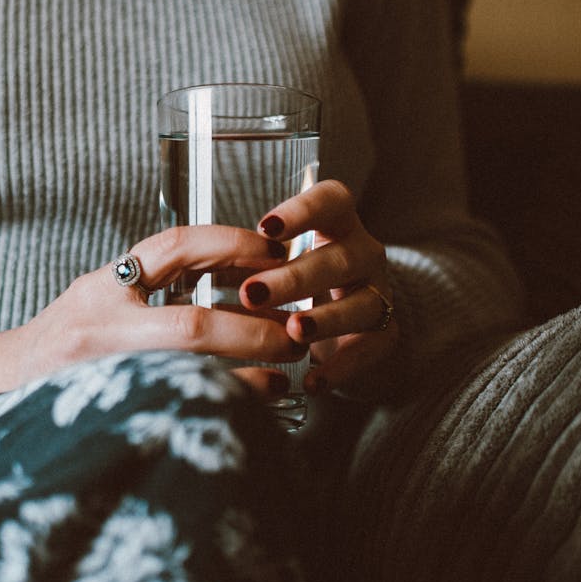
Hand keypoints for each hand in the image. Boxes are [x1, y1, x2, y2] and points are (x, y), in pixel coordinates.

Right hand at [0, 225, 303, 410]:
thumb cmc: (63, 344)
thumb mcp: (100, 299)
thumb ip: (156, 287)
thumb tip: (246, 282)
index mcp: (102, 287)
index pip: (172, 247)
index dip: (229, 243)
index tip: (273, 252)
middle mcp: (97, 327)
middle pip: (189, 324)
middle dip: (252, 329)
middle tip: (293, 333)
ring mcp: (97, 375)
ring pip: (188, 377)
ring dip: (246, 377)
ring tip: (283, 375)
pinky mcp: (103, 414)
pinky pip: (173, 411)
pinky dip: (221, 407)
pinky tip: (253, 408)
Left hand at [239, 180, 398, 394]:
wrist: (343, 329)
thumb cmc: (298, 285)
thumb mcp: (275, 263)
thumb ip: (249, 261)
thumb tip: (197, 268)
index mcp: (336, 224)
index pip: (332, 201)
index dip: (303, 211)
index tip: (265, 229)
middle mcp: (363, 253)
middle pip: (340, 257)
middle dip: (295, 276)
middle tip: (253, 293)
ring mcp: (378, 293)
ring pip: (363, 303)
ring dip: (326, 318)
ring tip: (293, 331)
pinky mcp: (383, 334)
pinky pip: (370, 349)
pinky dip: (340, 366)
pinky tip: (312, 381)